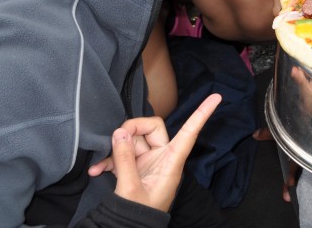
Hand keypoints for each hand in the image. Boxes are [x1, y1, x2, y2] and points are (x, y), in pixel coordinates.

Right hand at [88, 93, 221, 211]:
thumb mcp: (131, 189)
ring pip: (133, 140)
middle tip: (116, 137)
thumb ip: (125, 159)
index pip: (190, 132)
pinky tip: (95, 170)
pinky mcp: (133, 169)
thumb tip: (120, 132)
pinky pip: (121, 155)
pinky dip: (107, 161)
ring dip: (115, 148)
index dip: (202, 114)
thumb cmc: (140, 214)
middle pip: (152, 129)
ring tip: (101, 162)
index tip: (216, 97)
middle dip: (133, 128)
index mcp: (172, 161)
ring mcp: (147, 162)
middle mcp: (162, 157)